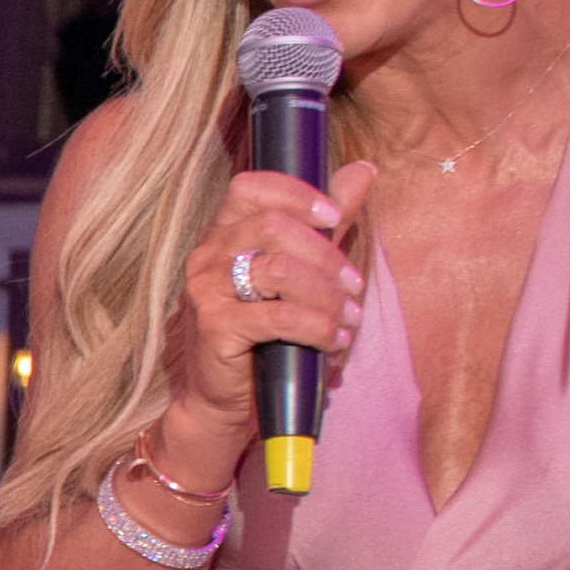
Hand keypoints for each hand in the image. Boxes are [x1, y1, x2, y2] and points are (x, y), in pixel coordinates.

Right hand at [161, 156, 383, 430]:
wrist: (224, 399)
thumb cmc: (264, 334)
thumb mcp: (300, 271)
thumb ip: (327, 223)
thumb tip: (364, 170)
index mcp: (224, 235)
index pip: (249, 187)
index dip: (296, 194)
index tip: (335, 217)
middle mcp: (207, 257)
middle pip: (272, 226)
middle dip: (325, 254)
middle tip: (354, 284)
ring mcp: (205, 292)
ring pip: (277, 269)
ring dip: (326, 294)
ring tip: (349, 318)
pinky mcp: (214, 328)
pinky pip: (276, 317)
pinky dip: (316, 327)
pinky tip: (334, 341)